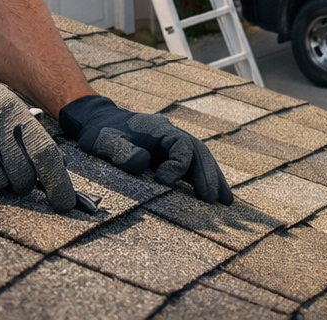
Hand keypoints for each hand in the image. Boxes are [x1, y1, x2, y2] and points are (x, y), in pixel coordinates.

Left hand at [59, 94, 232, 203]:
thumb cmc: (102, 134)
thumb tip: (143, 163)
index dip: (177, 164)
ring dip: (213, 178)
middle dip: (208, 175)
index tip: (163, 181)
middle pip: (198, 152)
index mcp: (160, 129)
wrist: (100, 123)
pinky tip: (213, 195)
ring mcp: (172, 145)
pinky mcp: (170, 156)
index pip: (181, 145)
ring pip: (200, 159)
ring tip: (226, 202)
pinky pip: (192, 166)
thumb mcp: (104, 142)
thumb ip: (122, 152)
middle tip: (214, 200)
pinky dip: (205, 179)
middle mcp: (171, 135)